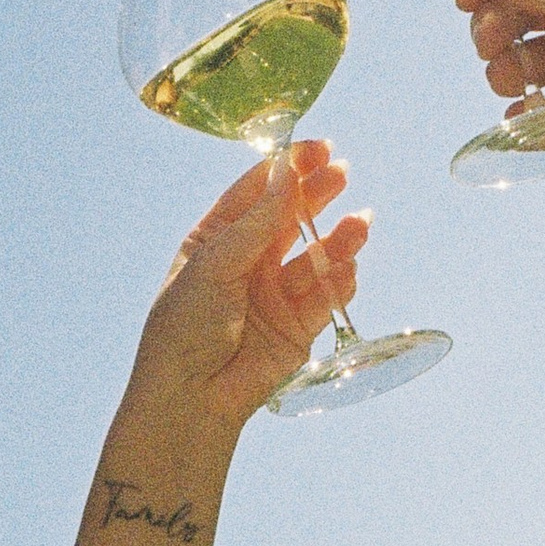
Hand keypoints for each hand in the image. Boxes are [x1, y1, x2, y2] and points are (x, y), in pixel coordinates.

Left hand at [127, 142, 368, 435]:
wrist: (191, 398)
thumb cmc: (184, 327)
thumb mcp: (214, 264)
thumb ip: (257, 222)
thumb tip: (287, 176)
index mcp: (215, 240)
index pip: (254, 193)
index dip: (284, 169)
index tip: (315, 147)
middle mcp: (246, 263)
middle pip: (289, 218)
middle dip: (316, 194)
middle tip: (343, 172)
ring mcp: (273, 294)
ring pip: (314, 256)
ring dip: (337, 238)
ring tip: (361, 223)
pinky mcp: (297, 327)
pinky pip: (326, 295)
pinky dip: (341, 279)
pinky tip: (350, 265)